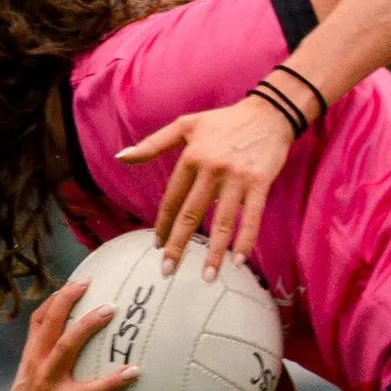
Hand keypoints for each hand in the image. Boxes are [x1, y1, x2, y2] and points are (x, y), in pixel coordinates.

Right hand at [1, 277, 141, 390]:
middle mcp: (43, 377)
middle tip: (111, 308)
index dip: (62, 300)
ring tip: (135, 370)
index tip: (83, 282)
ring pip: (85, 390)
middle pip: (65, 347)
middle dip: (87, 327)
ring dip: (111, 382)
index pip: (44, 322)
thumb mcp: (29, 363)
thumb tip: (58, 298)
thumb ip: (41, 336)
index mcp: (34, 358)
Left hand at [114, 96, 293, 278]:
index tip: (157, 246)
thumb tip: (121, 157)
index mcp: (191, 158)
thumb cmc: (225, 121)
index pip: (172, 199)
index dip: (163, 224)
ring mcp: (236, 178)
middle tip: (168, 270)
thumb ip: (152, 144)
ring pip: (222, 221)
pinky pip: (252, 217)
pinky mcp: (259, 183)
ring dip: (214, 252)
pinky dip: (245, 240)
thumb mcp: (185, 125)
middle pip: (191, 214)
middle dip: (178, 244)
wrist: (268, 113)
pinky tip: (239, 261)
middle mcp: (211, 169)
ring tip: (207, 277)